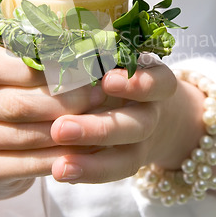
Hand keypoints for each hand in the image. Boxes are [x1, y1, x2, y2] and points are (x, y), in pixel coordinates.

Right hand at [0, 46, 105, 202]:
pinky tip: (88, 149)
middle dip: (67, 101)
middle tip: (99, 97)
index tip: (86, 70)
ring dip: (70, 130)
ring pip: (29, 135)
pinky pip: (31, 164)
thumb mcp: (23, 75)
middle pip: (23, 103)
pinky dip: (64, 157)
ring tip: (99, 122)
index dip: (52, 68)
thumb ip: (48, 63)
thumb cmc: (17, 99)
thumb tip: (93, 57)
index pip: (11, 64)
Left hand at [51, 63, 205, 183]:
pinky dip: (88, 172)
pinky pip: (113, 172)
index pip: (159, 83)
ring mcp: (142, 142)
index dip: (138, 85)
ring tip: (59, 168)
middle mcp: (152, 113)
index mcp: (155, 82)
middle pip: (136, 125)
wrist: (146, 107)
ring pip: (127, 158)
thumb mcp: (118, 59)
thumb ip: (97, 56)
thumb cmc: (121, 73)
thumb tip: (56, 43)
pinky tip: (61, 172)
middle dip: (99, 129)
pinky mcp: (129, 162)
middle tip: (59, 129)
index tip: (108, 81)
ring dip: (93, 163)